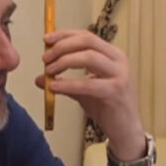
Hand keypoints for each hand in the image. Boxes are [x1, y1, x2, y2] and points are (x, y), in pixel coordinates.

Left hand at [36, 30, 146, 163]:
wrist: (125, 130)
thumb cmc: (107, 107)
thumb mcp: (83, 90)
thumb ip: (64, 81)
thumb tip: (40, 78)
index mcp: (111, 54)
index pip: (86, 36)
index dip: (64, 35)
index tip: (46, 39)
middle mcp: (118, 60)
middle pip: (87, 41)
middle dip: (63, 47)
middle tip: (45, 58)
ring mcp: (119, 74)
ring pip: (89, 57)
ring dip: (64, 61)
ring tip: (49, 71)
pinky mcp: (116, 91)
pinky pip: (88, 83)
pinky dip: (68, 84)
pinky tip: (54, 87)